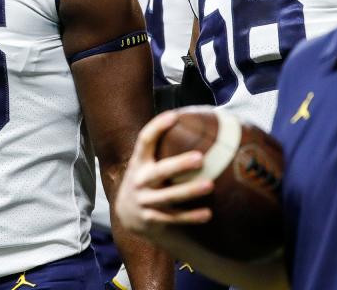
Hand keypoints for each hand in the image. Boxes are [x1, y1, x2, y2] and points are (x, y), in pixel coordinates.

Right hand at [114, 111, 214, 238]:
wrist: (126, 214)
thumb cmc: (146, 180)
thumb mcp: (146, 164)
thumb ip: (162, 149)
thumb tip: (195, 124)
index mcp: (139, 162)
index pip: (145, 140)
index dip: (157, 127)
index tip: (174, 116)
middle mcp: (139, 180)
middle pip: (160, 171)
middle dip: (179, 164)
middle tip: (200, 158)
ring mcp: (144, 200)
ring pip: (168, 196)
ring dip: (189, 191)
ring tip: (209, 185)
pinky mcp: (151, 219)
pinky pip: (173, 218)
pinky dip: (190, 217)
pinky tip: (208, 214)